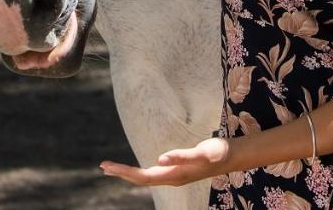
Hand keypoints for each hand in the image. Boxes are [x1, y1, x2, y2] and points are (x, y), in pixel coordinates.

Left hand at [99, 137, 231, 187]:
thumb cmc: (216, 154)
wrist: (230, 158)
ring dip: (128, 173)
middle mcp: (171, 178)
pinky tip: (134, 170)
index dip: (125, 172)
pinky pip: (153, 174)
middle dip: (121, 173)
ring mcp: (174, 176)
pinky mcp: (176, 172)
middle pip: (141, 179)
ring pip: (146, 178)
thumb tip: (160, 158)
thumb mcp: (201, 153)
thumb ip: (181, 157)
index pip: (143, 176)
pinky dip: (139, 171)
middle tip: (102, 166)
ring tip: (112, 167)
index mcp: (173, 175)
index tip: (108, 167)